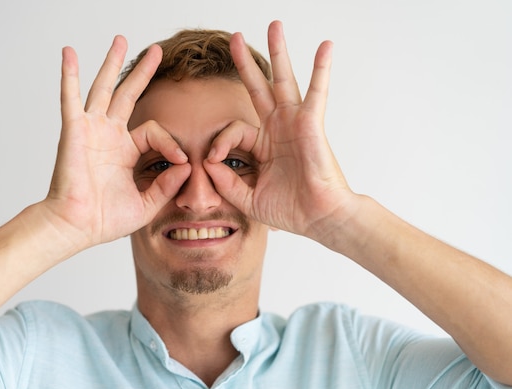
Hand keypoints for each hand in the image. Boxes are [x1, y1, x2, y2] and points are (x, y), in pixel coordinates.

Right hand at [44, 37, 189, 248]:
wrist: (77, 227)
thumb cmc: (105, 219)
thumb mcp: (146, 203)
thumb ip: (167, 185)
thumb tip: (188, 166)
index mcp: (125, 151)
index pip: (154, 131)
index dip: (171, 143)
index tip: (183, 161)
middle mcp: (108, 135)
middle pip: (128, 94)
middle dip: (143, 72)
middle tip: (156, 51)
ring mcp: (91, 130)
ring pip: (104, 88)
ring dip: (112, 63)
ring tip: (121, 40)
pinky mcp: (74, 131)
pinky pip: (71, 98)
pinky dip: (70, 76)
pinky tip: (70, 54)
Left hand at [204, 21, 353, 240]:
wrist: (318, 218)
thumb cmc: (290, 210)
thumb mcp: (248, 198)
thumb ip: (226, 183)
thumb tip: (207, 163)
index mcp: (263, 145)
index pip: (232, 130)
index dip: (219, 143)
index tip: (213, 161)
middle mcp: (278, 128)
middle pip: (259, 87)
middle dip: (245, 64)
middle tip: (234, 38)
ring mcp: (295, 123)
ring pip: (283, 80)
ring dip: (278, 52)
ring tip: (274, 25)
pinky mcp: (311, 124)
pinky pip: (316, 92)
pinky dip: (321, 69)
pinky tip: (325, 46)